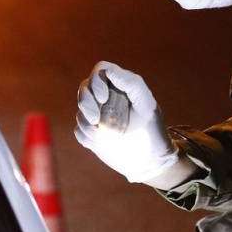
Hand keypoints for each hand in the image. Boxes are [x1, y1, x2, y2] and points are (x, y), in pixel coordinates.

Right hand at [75, 61, 179, 183]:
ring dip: (87, 122)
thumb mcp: (146, 104)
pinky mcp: (91, 134)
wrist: (151, 160)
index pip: (100, 71)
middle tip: (95, 119)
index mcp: (120, 86)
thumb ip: (132, 83)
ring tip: (104, 135)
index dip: (96, 81)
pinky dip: (87, 136)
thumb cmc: (152, 128)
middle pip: (84, 88)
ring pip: (80, 111)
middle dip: (86, 102)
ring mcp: (97, 116)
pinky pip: (79, 131)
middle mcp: (106, 98)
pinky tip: (100, 142)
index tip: (103, 98)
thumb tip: (108, 71)